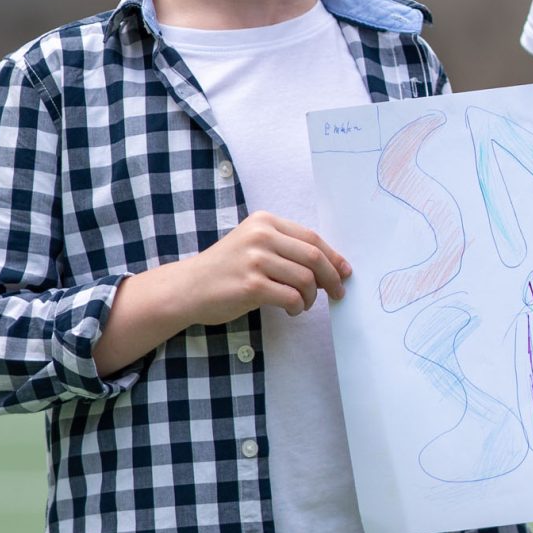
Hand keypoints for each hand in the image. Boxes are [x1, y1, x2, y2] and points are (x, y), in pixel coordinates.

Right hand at [178, 211, 349, 322]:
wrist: (188, 287)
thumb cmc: (226, 269)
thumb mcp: (254, 245)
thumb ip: (287, 250)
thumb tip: (331, 267)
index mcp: (265, 221)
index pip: (311, 238)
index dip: (333, 257)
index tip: (344, 272)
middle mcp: (261, 236)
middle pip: (314, 257)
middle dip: (331, 278)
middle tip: (337, 294)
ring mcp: (255, 260)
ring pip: (306, 279)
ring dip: (311, 297)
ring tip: (302, 304)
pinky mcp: (251, 285)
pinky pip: (291, 297)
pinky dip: (298, 307)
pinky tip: (291, 310)